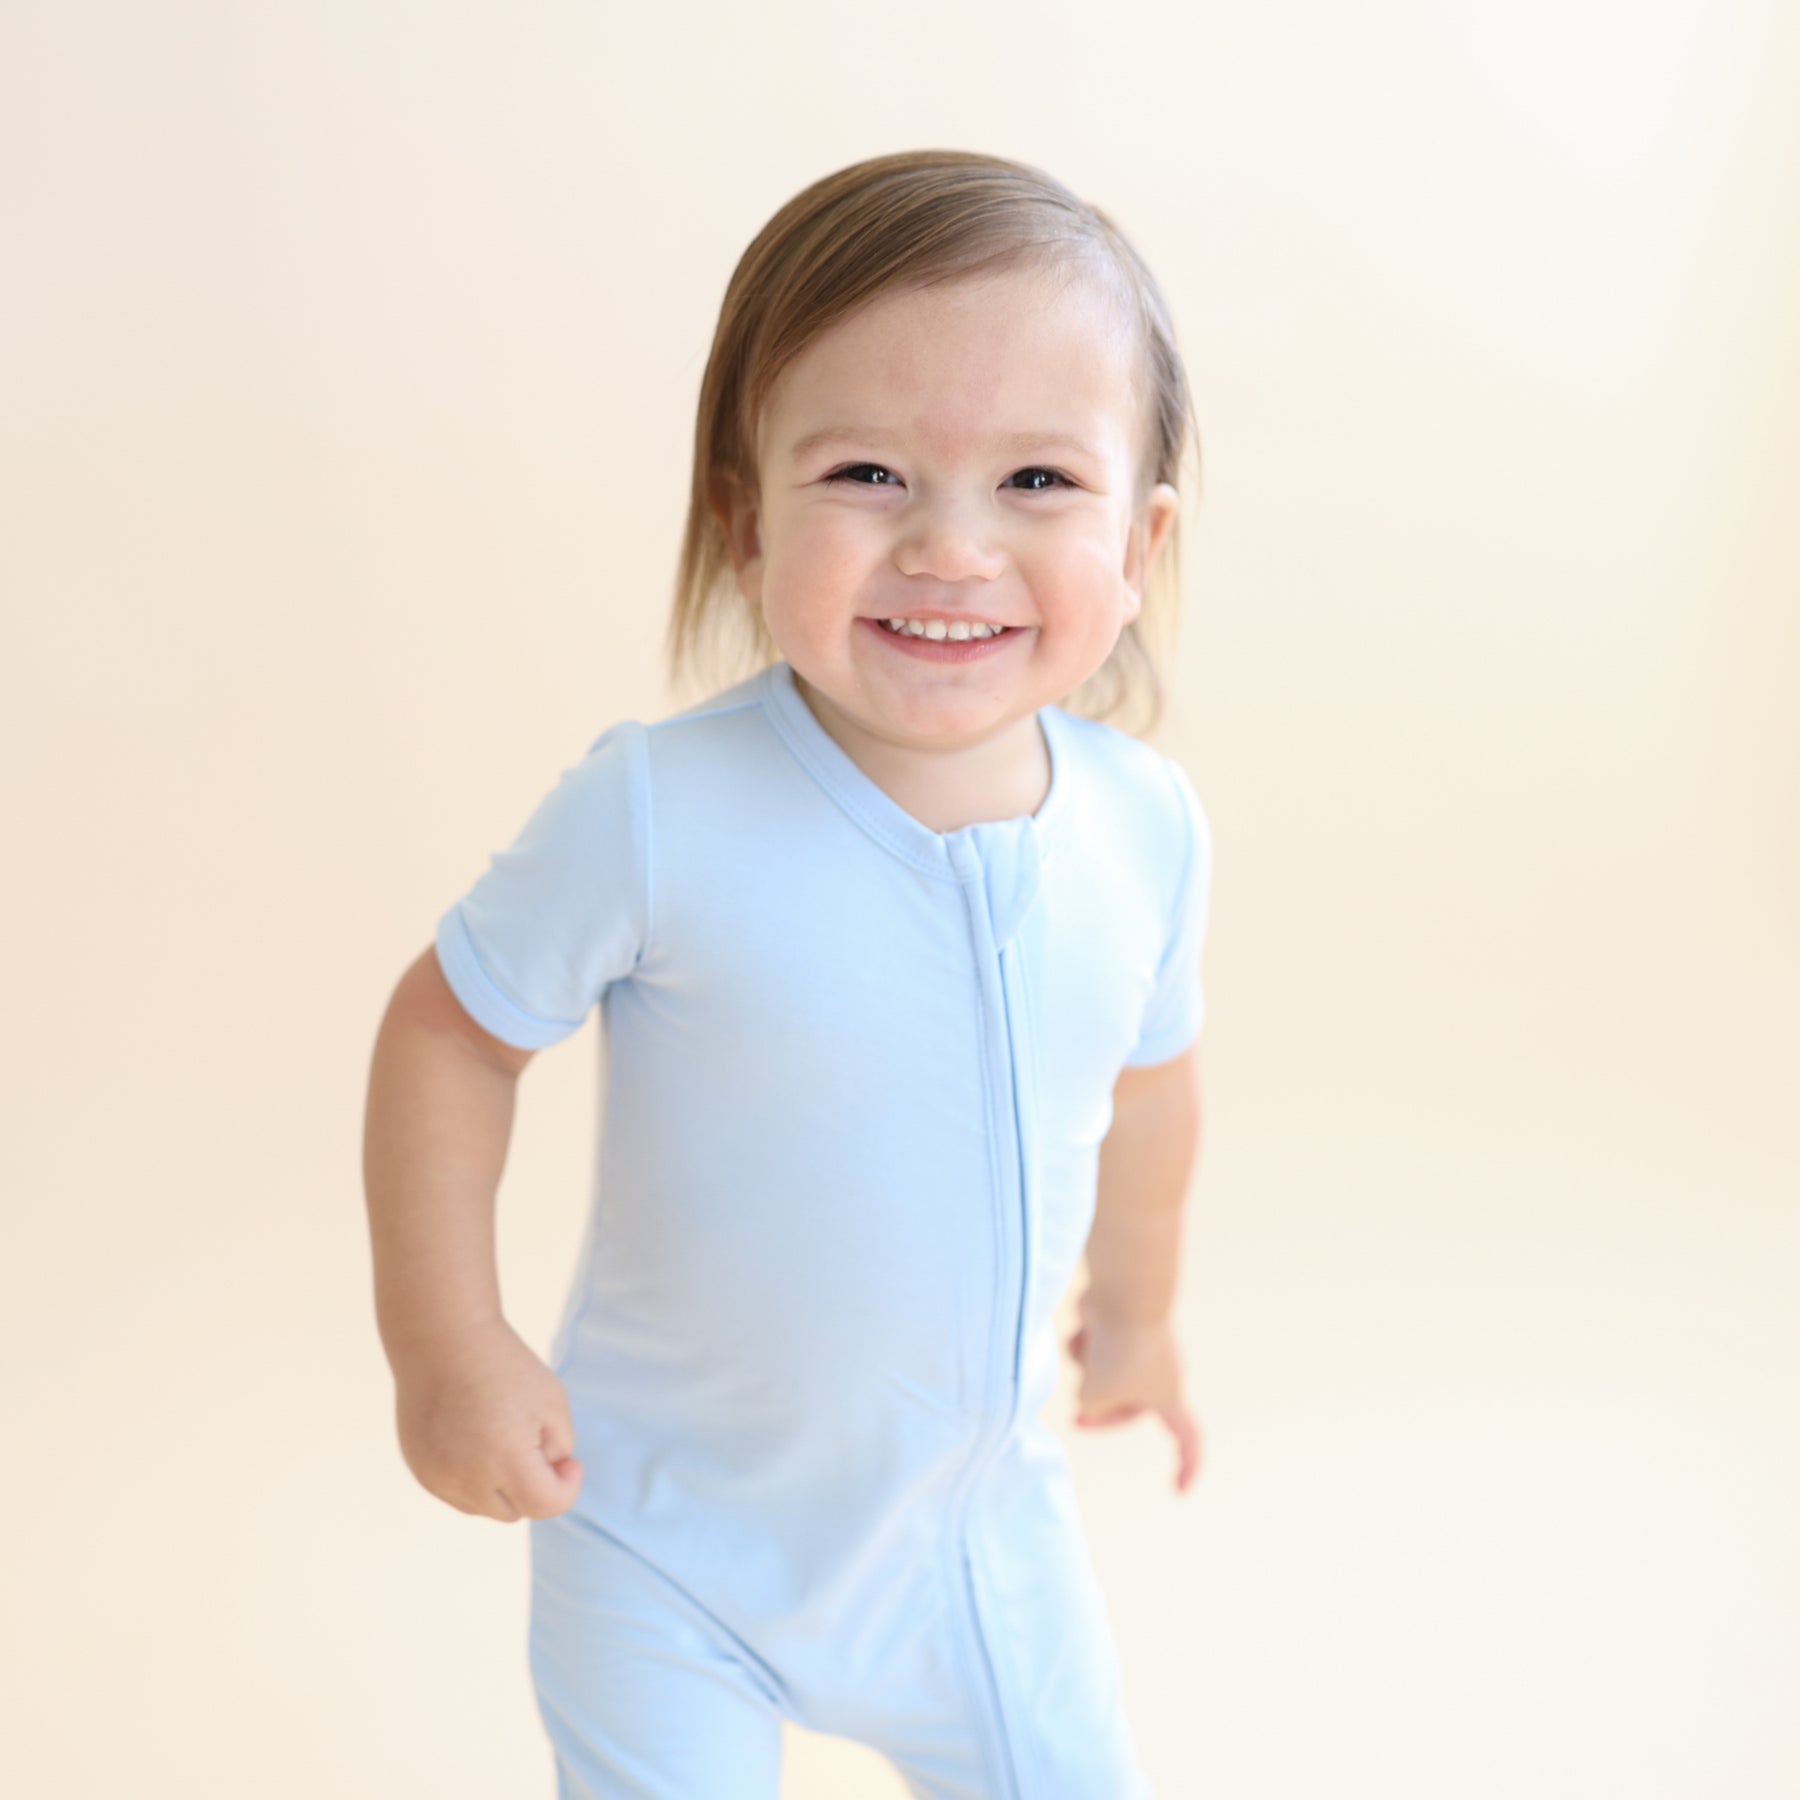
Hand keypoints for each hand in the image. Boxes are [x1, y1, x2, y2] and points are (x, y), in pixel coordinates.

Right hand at [390, 1317, 583, 1521]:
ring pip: (485, 1507)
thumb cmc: (505, 1366)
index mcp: (507, 1459)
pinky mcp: (421, 1471)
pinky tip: (477, 1441)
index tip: (571, 1462)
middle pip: (515, 1512)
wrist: (443, 1340)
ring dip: (502, 1488)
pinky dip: (474, 1480)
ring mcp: (439, 1478)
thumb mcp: (552, 1401)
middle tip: (537, 1447)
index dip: (567, 1487)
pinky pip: (457, 1494)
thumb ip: (558, 1447)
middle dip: (535, 1488)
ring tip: (503, 1439)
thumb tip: (550, 1473)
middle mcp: (468, 1478)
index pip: (546, 1506)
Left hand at [1065, 1289, 1203, 1494]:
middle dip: (1097, 1411)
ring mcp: (1141, 1349)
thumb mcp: (1097, 1395)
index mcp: (1168, 1397)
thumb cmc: (1117, 1349)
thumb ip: (1089, 1405)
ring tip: (1090, 1348)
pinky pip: (1093, 1347)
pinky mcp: (1119, 1327)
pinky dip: (1083, 1342)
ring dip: (1086, 1367)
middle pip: (1125, 1408)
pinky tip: (1085, 1325)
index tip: (1177, 1491)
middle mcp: (1160, 1374)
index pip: (1187, 1440)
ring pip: (1101, 1375)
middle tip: (1075, 1419)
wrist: (1124, 1293)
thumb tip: (1085, 1389)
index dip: (1185, 1467)